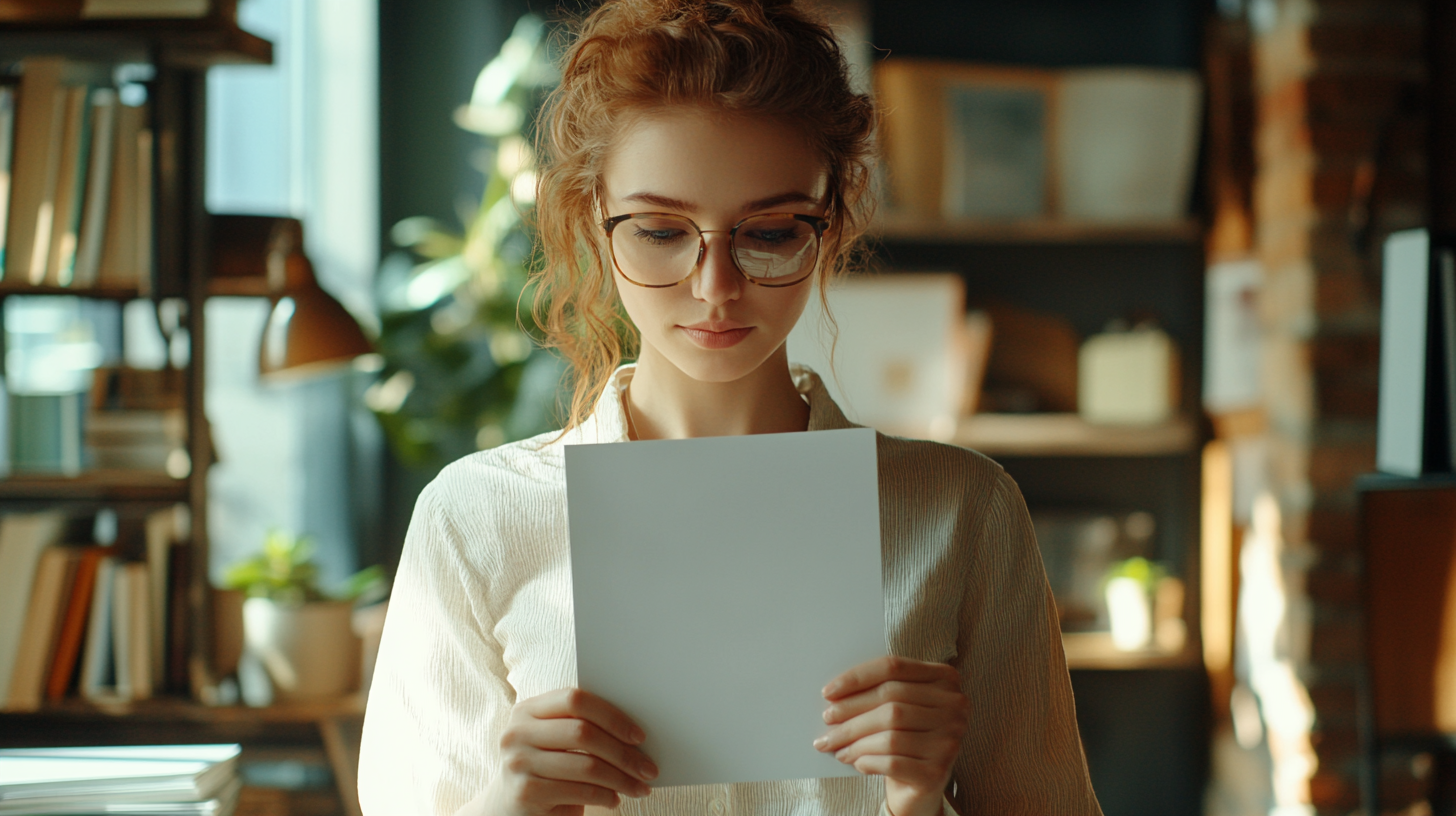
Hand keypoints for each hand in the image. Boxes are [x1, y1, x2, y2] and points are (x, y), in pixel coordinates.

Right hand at [469, 688, 657, 815]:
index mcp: (527, 710)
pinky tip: (615, 799)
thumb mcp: (556, 743)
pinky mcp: (524, 793)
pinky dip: (605, 796)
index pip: (574, 699)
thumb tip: (635, 733)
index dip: (611, 715)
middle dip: (623, 752)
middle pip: (583, 732)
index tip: (639, 735)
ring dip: (621, 779)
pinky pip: (579, 791)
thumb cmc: (546, 770)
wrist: (508, 808)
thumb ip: (581, 727)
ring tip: (640, 788)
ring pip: (586, 765)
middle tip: (649, 768)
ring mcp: (517, 763)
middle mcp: (517, 733)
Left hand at [814, 656, 967, 815]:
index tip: (828, 692)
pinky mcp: (938, 771)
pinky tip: (855, 761)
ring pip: (890, 733)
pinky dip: (867, 760)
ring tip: (834, 744)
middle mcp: (955, 706)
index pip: (893, 668)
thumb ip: (879, 690)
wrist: (923, 783)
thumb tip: (834, 694)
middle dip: (851, 710)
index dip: (857, 677)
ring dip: (854, 739)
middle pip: (890, 700)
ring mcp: (949, 739)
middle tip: (827, 719)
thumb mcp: (899, 704)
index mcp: (945, 678)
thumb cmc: (907, 735)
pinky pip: (892, 762)